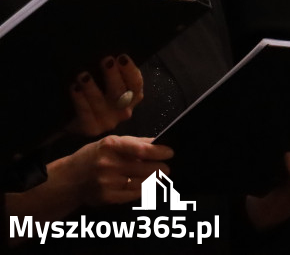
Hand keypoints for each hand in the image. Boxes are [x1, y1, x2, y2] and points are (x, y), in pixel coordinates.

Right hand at [6, 136, 172, 224]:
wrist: (69, 179)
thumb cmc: (94, 156)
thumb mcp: (110, 143)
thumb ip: (135, 143)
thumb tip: (159, 143)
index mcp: (110, 146)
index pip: (141, 150)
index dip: (159, 152)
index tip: (170, 153)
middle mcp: (108, 164)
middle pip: (145, 168)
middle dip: (160, 168)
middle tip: (166, 168)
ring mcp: (107, 182)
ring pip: (142, 182)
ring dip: (155, 180)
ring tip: (159, 176)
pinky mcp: (107, 197)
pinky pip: (134, 194)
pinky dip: (143, 190)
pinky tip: (146, 186)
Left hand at [68, 54, 143, 136]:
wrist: (76, 121)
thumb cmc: (97, 95)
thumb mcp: (110, 84)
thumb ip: (116, 73)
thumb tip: (111, 56)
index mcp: (132, 97)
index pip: (136, 83)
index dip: (129, 70)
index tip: (121, 56)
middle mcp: (123, 110)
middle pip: (121, 93)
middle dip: (113, 76)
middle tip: (106, 60)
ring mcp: (108, 121)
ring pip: (101, 103)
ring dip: (92, 87)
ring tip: (83, 75)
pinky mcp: (92, 128)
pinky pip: (85, 113)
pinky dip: (80, 100)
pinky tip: (74, 88)